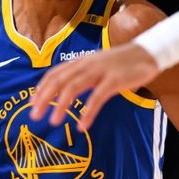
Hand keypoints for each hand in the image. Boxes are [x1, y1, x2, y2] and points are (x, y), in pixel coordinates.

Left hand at [30, 43, 159, 130]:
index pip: (54, 74)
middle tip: (34, 116)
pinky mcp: (114, 80)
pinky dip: (88, 112)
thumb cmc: (119, 64)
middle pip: (59, 80)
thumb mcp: (95, 66)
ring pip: (74, 87)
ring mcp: (100, 71)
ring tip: (54, 121)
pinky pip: (97, 97)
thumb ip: (80, 75)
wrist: (146, 54)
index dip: (41, 89)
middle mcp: (86, 64)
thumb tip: (62, 91)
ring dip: (61, 105)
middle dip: (44, 98)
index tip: (31, 104)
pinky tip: (82, 125)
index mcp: (80, 61)